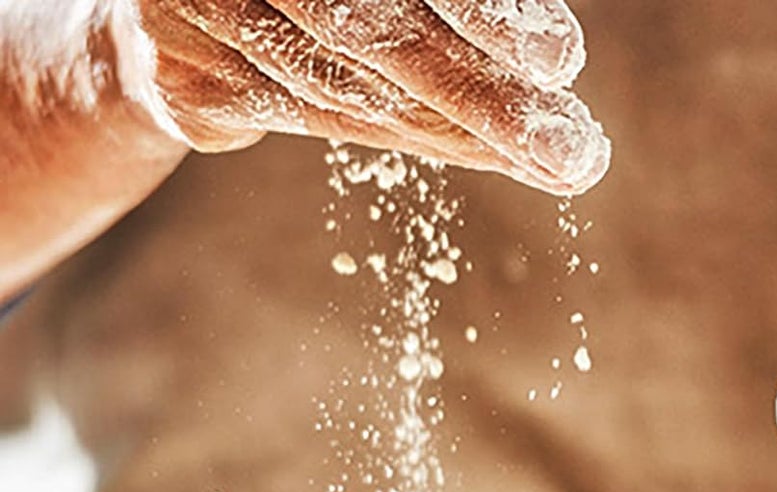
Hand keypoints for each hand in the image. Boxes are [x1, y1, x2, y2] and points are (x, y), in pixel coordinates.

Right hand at [111, 0, 608, 192]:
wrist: (171, 15)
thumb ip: (445, 8)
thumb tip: (551, 69)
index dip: (480, 12)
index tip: (560, 61)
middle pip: (375, 26)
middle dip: (486, 93)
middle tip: (573, 149)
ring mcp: (197, 6)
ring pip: (350, 85)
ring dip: (464, 131)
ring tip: (554, 159)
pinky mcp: (186, 77)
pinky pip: (310, 119)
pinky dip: (409, 138)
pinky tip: (487, 155)